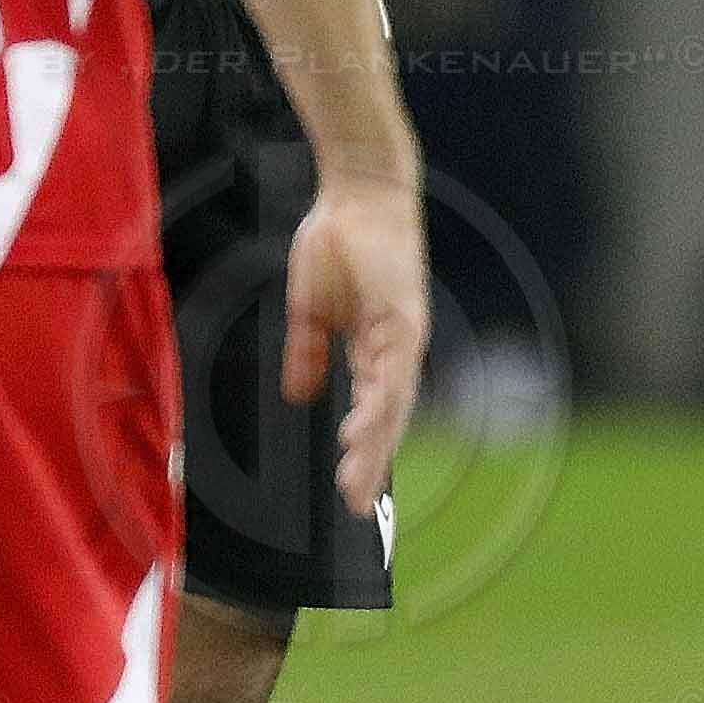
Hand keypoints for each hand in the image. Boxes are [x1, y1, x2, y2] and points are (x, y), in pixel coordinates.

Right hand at [276, 171, 430, 516]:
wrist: (358, 193)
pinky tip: (360, 432)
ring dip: (373, 447)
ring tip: (356, 485)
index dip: (363, 451)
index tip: (350, 493)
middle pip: (386, 419)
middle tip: (357, 509)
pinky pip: (389, 373)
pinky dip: (376, 406)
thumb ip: (308, 352)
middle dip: (370, 464)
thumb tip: (299, 395)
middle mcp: (396, 351)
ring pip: (390, 406)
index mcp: (376, 350)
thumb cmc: (337, 242)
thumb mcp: (310, 309)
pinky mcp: (403, 319)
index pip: (372, 412)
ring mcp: (403, 337)